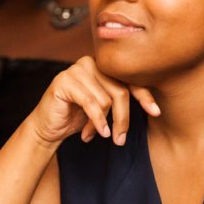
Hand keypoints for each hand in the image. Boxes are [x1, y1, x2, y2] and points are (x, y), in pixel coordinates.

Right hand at [29, 56, 159, 146]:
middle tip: (120, 140)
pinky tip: (94, 133)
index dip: (144, 96)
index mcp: (103, 66)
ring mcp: (76, 70)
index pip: (130, 79)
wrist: (47, 127)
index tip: (156, 112)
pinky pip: (90, 103)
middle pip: (120, 92)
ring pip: (106, 99)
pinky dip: (96, 121)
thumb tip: (153, 106)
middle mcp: (91, 63)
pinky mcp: (64, 81)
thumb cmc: (78, 118)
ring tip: (97, 134)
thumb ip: (121, 100)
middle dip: (123, 119)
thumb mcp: (105, 108)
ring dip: (104, 123)